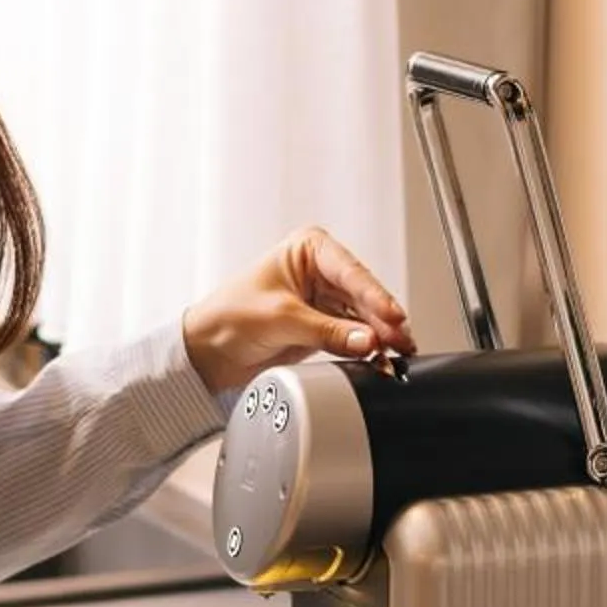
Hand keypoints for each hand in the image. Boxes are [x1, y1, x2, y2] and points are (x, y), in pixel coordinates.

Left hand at [182, 227, 416, 394]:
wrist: (206, 352)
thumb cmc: (228, 317)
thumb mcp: (281, 319)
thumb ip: (328, 331)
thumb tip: (369, 340)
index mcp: (307, 249)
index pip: (350, 271)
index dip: (374, 295)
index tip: (392, 316)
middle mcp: (320, 270)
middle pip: (363, 294)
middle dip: (382, 319)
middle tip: (400, 340)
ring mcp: (324, 299)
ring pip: (363, 316)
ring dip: (379, 335)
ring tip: (397, 352)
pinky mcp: (324, 326)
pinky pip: (353, 335)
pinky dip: (367, 347)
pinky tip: (381, 357)